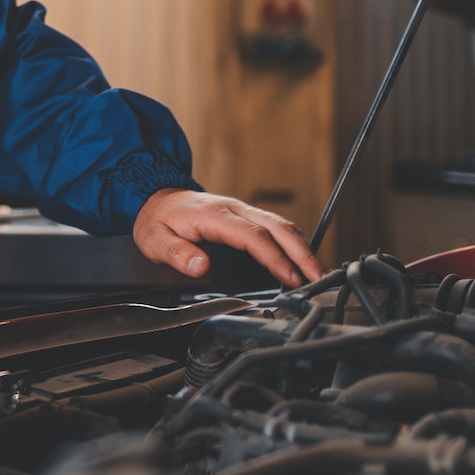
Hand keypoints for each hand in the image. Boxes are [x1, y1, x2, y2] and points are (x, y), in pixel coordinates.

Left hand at [133, 189, 326, 287]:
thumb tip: (201, 266)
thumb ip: (177, 253)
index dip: (275, 257)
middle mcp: (234, 209)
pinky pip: (276, 226)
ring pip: (281, 225)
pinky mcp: (246, 216)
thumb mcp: (155, 239)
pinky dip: (293, 242)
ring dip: (302, 247)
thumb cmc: (158, 220)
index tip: (290, 277)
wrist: (155, 198)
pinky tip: (302, 258)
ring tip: (318, 273)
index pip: (253, 236)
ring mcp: (242, 210)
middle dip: (302, 253)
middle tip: (319, 277)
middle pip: (278, 227)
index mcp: (215, 215)